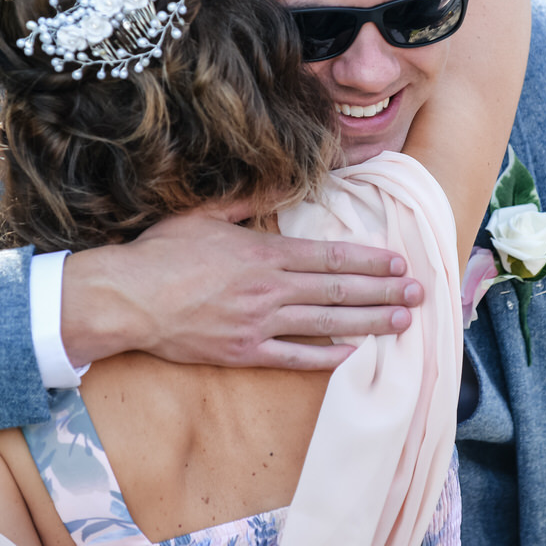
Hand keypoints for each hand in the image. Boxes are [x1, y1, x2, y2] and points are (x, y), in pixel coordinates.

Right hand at [60, 212, 424, 370]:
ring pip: (326, 323)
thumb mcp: (204, 216)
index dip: (370, 261)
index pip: (330, 256)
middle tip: (419, 294)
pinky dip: (325, 357)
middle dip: (384, 292)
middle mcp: (268, 288)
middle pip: (338, 290)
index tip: (399, 262)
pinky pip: (293, 357)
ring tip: (401, 323)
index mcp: (263, 252)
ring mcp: (258, 323)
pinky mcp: (242, 352)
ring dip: (369, 323)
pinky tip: (352, 355)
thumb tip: (276, 188)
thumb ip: (245, 204)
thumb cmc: (160, 254)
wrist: (126, 299)